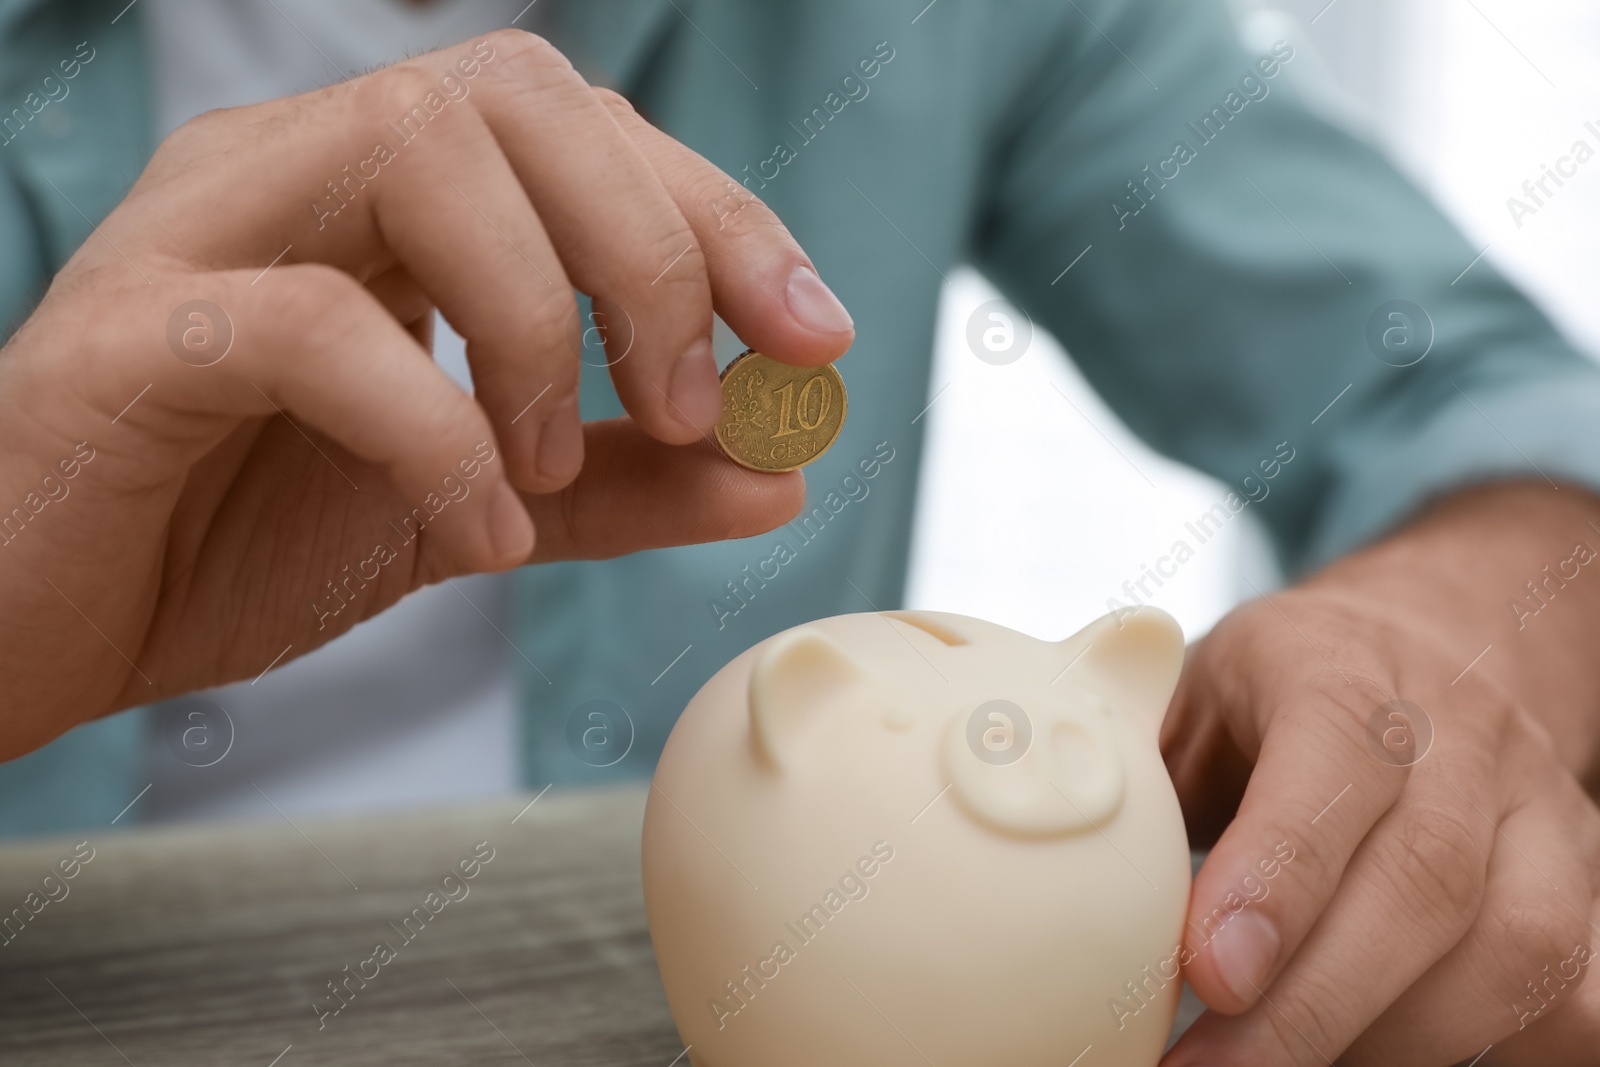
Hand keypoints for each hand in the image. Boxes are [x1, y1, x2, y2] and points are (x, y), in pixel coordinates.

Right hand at [0, 31, 852, 758]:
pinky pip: (310, 322)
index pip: (579, 134)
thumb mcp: (473, 510)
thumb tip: (784, 473)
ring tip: (552, 464)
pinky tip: (474, 534)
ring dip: (538, 318)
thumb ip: (622, 488)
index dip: (716, 219)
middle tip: (694, 400)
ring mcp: (204, 230)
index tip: (812, 339)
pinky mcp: (134, 333)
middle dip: (651, 245)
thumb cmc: (232, 538)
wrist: (45, 623)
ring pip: (415, 150)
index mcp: (383, 198)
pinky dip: (431, 428)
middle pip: (513, 95)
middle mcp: (296, 171)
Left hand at [1159, 483, 1599, 1064]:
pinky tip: (1375, 1062)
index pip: (1333, 760)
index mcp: (1340, 668)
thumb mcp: (1194, 689)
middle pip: (1423, 880)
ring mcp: (1539, 812)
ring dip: (1389, 1041)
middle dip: (1313, 1004)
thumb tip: (1047, 836)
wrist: (1434, 641)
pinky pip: (1570, 1001)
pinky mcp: (1581, 885)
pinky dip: (1483, 1055)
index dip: (1277, 874)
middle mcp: (1460, 736)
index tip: (1207, 972)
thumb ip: (1136, 759)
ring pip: (1514, 951)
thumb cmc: (1281, 686)